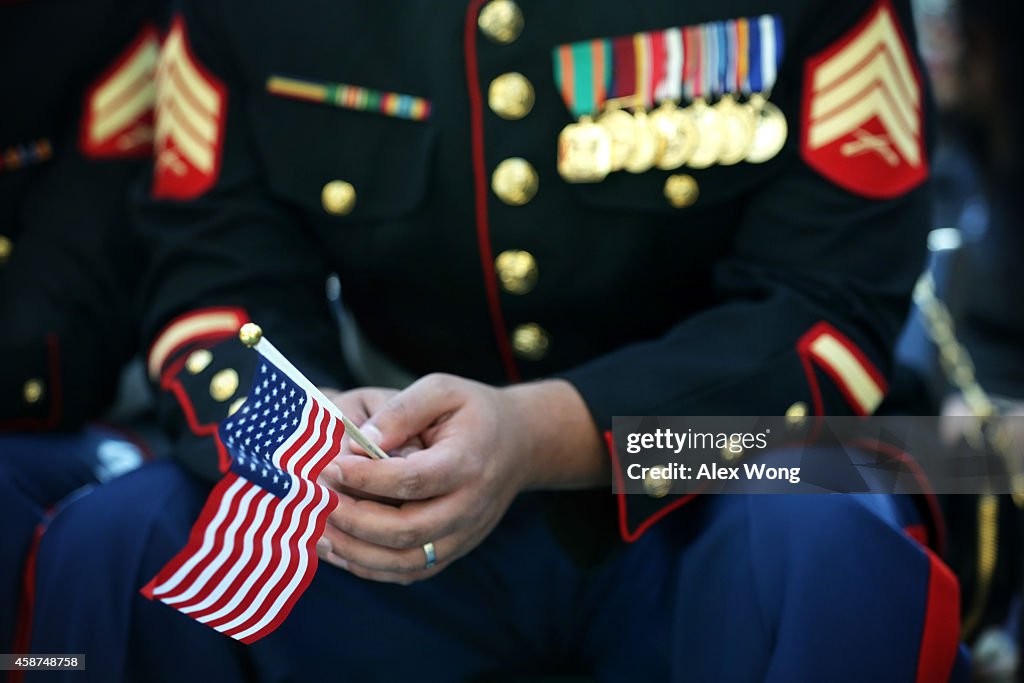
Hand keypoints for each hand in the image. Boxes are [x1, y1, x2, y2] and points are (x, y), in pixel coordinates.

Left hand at [316, 374, 606, 583]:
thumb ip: (401, 410)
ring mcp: (462, 535)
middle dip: (353, 519)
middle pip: (406, 530)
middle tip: (316, 501)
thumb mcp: (441, 390)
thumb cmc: (473, 411)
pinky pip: (408, 571)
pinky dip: (369, 568)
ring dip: (355, 552)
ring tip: (316, 531)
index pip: (413, 480)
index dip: (366, 478)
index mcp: (467, 463)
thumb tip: (358, 442)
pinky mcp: (452, 551)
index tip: (328, 466)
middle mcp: (468, 506)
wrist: (519, 444)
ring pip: (404, 561)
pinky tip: (337, 550)